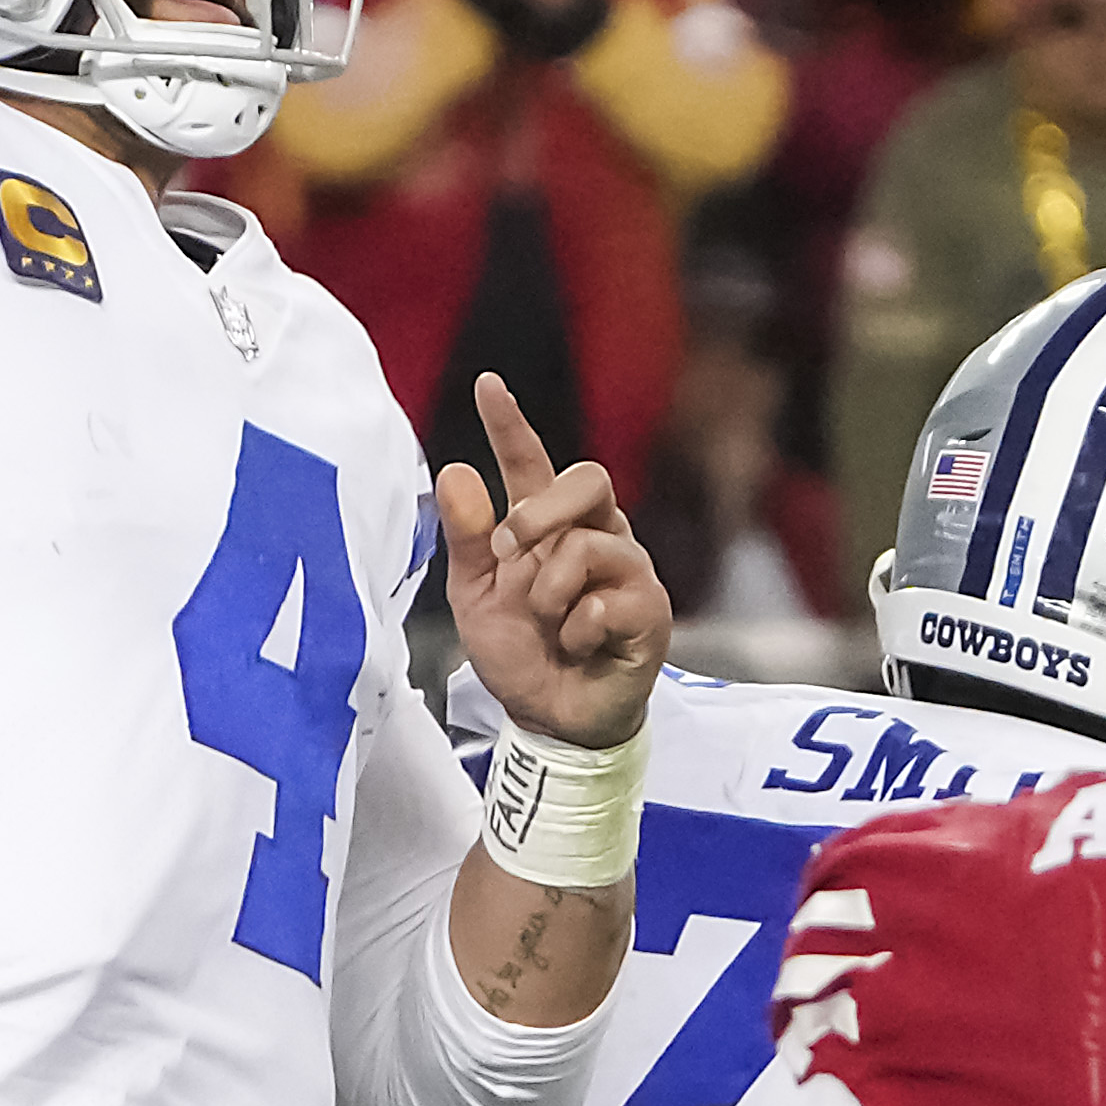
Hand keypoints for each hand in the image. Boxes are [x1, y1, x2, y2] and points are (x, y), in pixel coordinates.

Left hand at [440, 378, 668, 745]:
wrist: (549, 720)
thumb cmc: (519, 654)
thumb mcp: (475, 596)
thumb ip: (467, 537)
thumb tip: (455, 469)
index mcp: (550, 527)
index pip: (531, 464)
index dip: (510, 424)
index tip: (487, 385)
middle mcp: (596, 536)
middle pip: (590, 477)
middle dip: (543, 509)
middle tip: (510, 546)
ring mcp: (628, 572)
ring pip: (592, 546)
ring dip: (550, 593)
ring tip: (548, 627)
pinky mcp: (650, 612)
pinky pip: (606, 602)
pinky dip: (576, 631)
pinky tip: (578, 648)